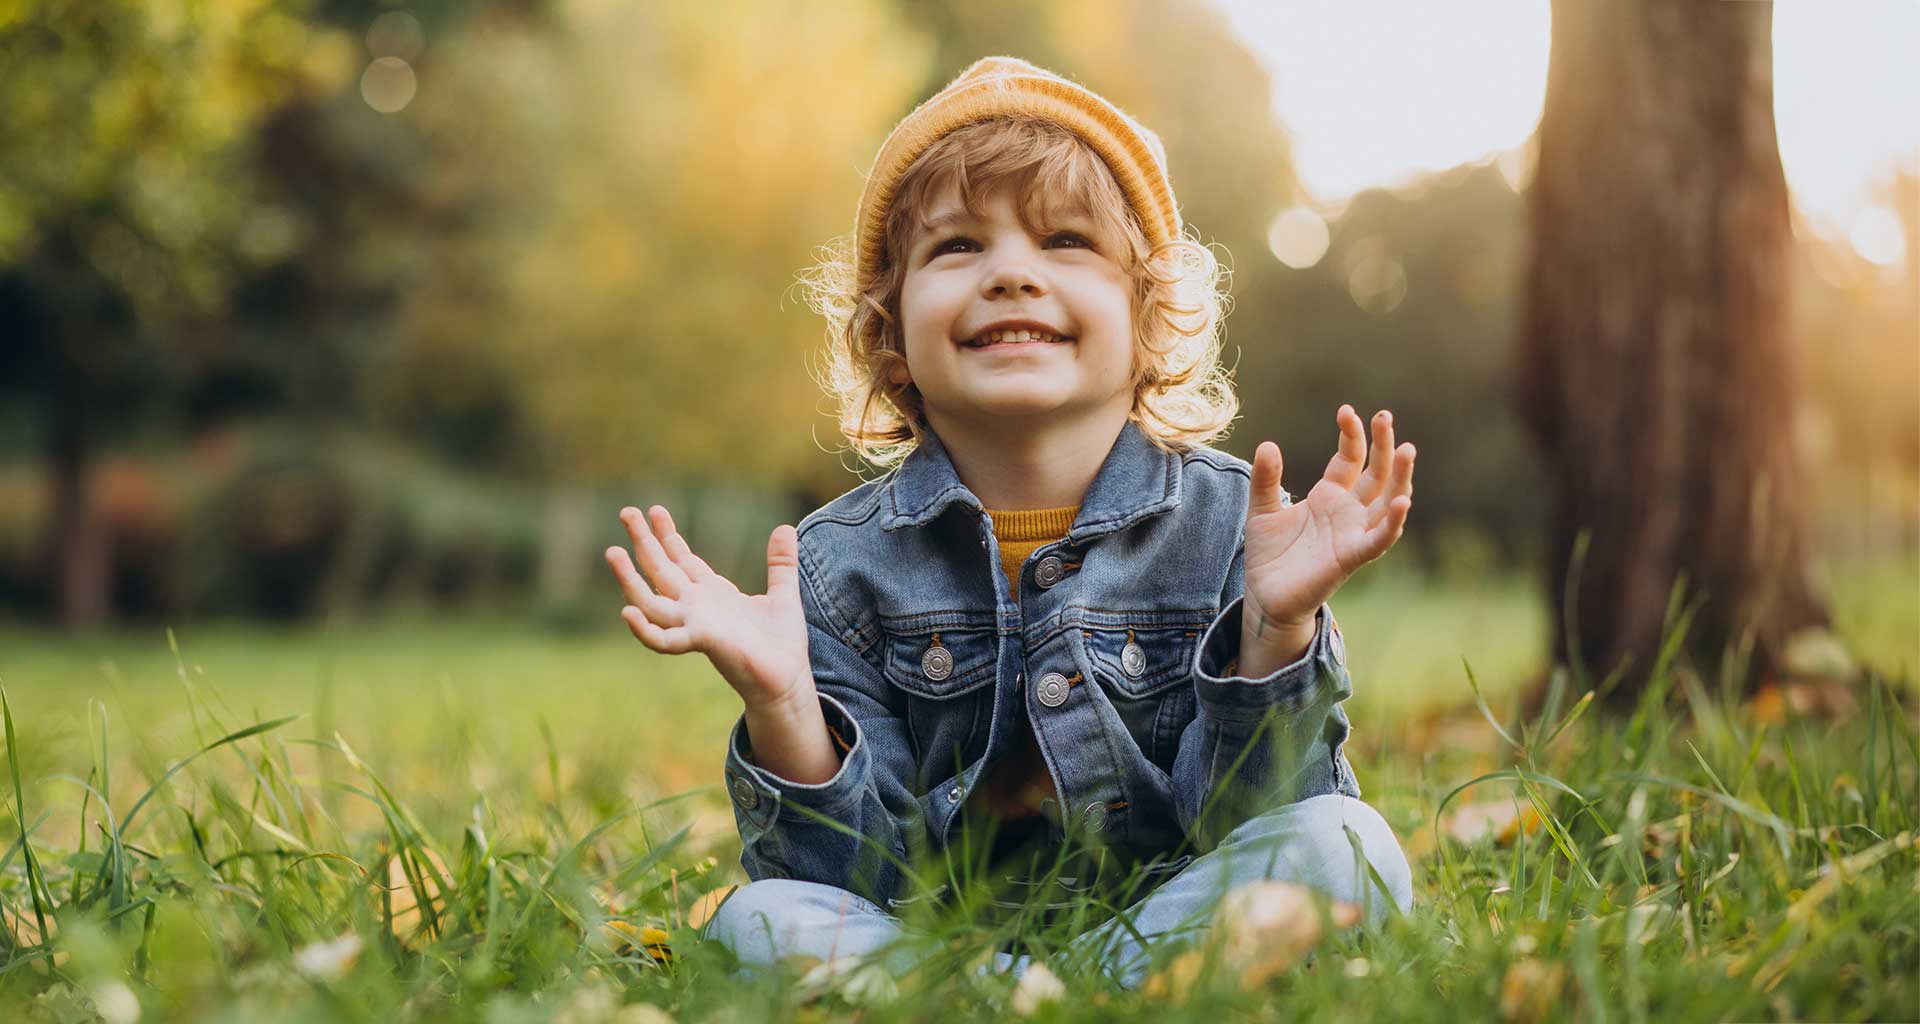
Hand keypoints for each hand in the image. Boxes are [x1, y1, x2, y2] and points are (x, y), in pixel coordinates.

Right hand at [605, 505, 812, 712]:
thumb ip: (781, 562)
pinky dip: (646, 629)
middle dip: (644, 542)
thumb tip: (785, 527)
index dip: (667, 535)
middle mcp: (697, 607)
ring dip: (630, 578)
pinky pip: (666, 639)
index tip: (655, 510)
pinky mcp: (703, 642)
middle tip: (626, 512)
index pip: (682, 559)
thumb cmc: (781, 643)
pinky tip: (628, 611)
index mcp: (713, 593)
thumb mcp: (783, 593)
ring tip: (612, 551)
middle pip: (662, 569)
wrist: (787, 680)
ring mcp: (695, 624)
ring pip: (652, 600)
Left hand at [1242, 405, 1414, 639]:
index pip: (1350, 458)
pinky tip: (1402, 501)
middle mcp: (1348, 511)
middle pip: (1376, 472)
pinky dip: (1393, 522)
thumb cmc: (1269, 554)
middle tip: (1385, 415)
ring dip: (1400, 477)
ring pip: (1387, 501)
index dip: (1352, 435)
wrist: (1265, 596)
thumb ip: (1265, 480)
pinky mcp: (1351, 557)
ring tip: (1408, 449)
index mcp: (1329, 495)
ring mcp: (1353, 533)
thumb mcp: (1261, 509)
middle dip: (1384, 445)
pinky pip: (1379, 539)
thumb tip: (1268, 444)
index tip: (1346, 411)